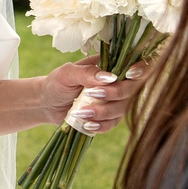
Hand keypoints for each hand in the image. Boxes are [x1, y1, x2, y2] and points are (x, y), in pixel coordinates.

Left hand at [40, 53, 158, 135]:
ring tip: (81, 112)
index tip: (130, 74)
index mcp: (109, 65)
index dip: (141, 69)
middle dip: (116, 93)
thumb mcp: (67, 73)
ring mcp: (114, 101)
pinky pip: (113, 123)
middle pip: (132, 88)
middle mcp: (116, 82)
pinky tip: (87, 124)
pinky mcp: (107, 118)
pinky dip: (101, 125)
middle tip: (92, 94)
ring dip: (104, 112)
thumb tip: (110, 77)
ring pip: (123, 108)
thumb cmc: (56, 83)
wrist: (46, 104)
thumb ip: (87, 73)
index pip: (135, 63)